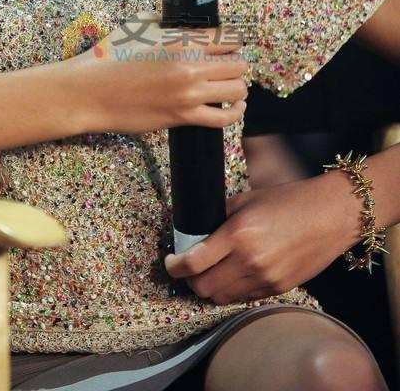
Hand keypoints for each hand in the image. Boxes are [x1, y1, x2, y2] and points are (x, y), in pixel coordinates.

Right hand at [68, 10, 247, 135]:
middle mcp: (191, 67)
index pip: (229, 38)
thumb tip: (176, 21)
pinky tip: (234, 105)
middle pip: (239, 64)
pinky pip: (225, 118)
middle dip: (235, 62)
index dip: (233, 40)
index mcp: (182, 41)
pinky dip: (234, 111)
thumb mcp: (137, 26)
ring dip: (236, 86)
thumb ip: (163, 20)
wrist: (90, 91)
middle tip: (226, 64)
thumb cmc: (109, 57)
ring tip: (229, 84)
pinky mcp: (183, 117)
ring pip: (238, 89)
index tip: (229, 43)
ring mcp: (189, 94)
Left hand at [164, 171, 360, 303]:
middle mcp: (249, 261)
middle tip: (188, 268)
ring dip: (210, 288)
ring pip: (222, 298)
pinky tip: (234, 275)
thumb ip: (219, 218)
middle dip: (190, 280)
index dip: (175, 267)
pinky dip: (232, 291)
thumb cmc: (288, 200)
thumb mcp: (246, 200)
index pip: (193, 263)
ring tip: (210, 273)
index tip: (170, 263)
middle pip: (203, 288)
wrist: (330, 215)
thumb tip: (197, 233)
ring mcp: (265, 279)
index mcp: (237, 234)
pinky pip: (244, 299)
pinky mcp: (278, 289)